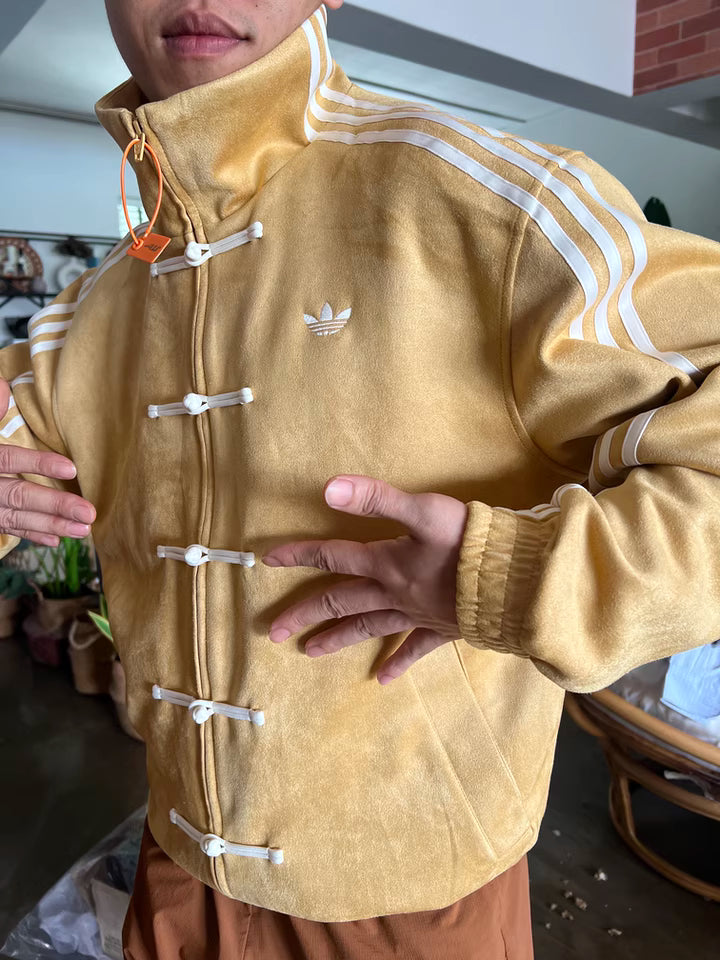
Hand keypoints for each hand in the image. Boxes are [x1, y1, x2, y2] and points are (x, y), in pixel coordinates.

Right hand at [0, 379, 95, 545]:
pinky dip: (30, 534)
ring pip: (15, 517)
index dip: (36, 463)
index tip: (71, 468)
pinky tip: (56, 539)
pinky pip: (7, 528)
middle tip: (88, 512)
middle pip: (16, 495)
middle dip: (53, 505)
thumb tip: (1, 385)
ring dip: (50, 525)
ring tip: (83, 529)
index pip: (6, 460)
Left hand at [263, 475, 467, 684]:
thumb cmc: (471, 543)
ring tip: (310, 653)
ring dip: (339, 639)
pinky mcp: (443, 628)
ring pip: (368, 628)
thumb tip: (328, 488)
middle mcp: (394, 593)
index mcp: (386, 563)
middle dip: (306, 614)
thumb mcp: (423, 510)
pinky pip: (415, 649)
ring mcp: (417, 614)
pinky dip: (399, 662)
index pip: (333, 556)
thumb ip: (377, 499)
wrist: (514, 582)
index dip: (300, 554)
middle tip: (274, 632)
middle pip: (341, 602)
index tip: (268, 560)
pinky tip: (383, 679)